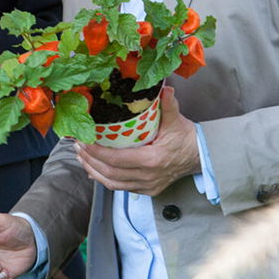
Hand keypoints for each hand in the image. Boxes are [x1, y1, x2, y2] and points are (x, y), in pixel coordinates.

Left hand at [74, 85, 200, 194]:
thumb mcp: (177, 120)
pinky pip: (121, 187)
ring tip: (81, 157)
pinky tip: (94, 170)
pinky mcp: (148, 190)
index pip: (117, 159)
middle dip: (90, 160)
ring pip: (113, 183)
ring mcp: (148, 185)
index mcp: (152, 160)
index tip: (84, 142)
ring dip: (94, 171)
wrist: (202, 157)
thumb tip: (164, 88)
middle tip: (77, 147)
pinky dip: (105, 179)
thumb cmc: (187, 139)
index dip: (97, 153)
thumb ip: (169, 105)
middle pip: (110, 173)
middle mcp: (148, 176)